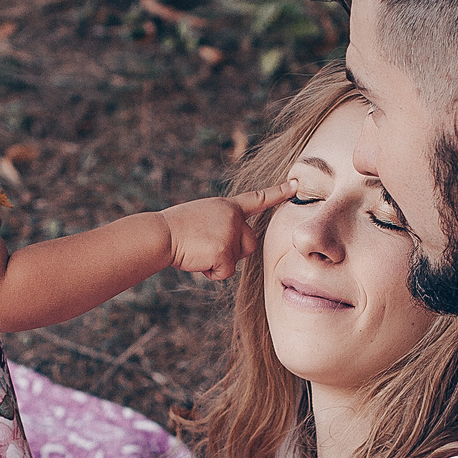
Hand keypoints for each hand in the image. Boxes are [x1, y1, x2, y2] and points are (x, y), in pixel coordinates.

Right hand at [158, 182, 294, 282]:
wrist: (161, 235)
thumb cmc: (175, 228)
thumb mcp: (203, 216)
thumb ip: (222, 223)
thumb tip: (229, 245)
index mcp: (227, 205)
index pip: (257, 198)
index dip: (278, 193)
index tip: (295, 185)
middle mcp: (233, 217)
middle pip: (251, 243)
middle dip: (234, 251)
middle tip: (208, 246)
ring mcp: (230, 233)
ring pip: (238, 258)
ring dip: (221, 261)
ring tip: (200, 251)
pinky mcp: (225, 251)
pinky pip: (226, 272)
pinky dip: (212, 272)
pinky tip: (198, 260)